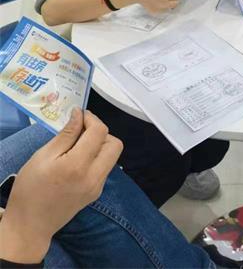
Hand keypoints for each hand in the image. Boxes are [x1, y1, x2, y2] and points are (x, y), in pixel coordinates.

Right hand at [0, 109, 121, 263]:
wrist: (30, 226)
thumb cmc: (30, 189)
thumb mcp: (43, 157)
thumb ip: (66, 134)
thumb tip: (79, 114)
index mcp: (78, 165)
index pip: (99, 132)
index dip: (91, 119)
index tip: (79, 116)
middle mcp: (94, 176)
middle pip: (114, 143)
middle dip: (101, 132)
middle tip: (81, 131)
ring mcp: (97, 187)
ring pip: (112, 156)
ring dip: (101, 145)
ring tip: (78, 145)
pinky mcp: (96, 193)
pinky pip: (105, 168)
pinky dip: (97, 158)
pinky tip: (78, 160)